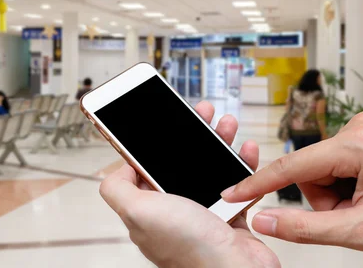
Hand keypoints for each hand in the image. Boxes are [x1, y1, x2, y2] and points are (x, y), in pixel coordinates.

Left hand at [100, 101, 279, 267]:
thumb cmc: (190, 247)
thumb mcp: (138, 212)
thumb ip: (117, 189)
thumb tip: (117, 169)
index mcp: (149, 208)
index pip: (145, 168)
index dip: (154, 143)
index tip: (165, 121)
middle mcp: (174, 211)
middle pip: (179, 163)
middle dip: (191, 136)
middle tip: (202, 114)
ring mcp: (203, 214)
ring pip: (209, 168)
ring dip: (218, 143)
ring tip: (226, 124)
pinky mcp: (230, 218)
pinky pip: (236, 185)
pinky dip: (243, 165)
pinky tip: (245, 150)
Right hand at [222, 111, 362, 254]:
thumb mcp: (360, 230)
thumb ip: (305, 228)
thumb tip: (264, 220)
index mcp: (360, 146)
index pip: (293, 167)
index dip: (258, 183)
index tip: (233, 193)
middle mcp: (361, 127)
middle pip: (310, 168)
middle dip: (323, 196)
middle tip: (351, 211)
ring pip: (321, 166)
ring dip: (333, 190)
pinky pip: (333, 160)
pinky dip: (342, 181)